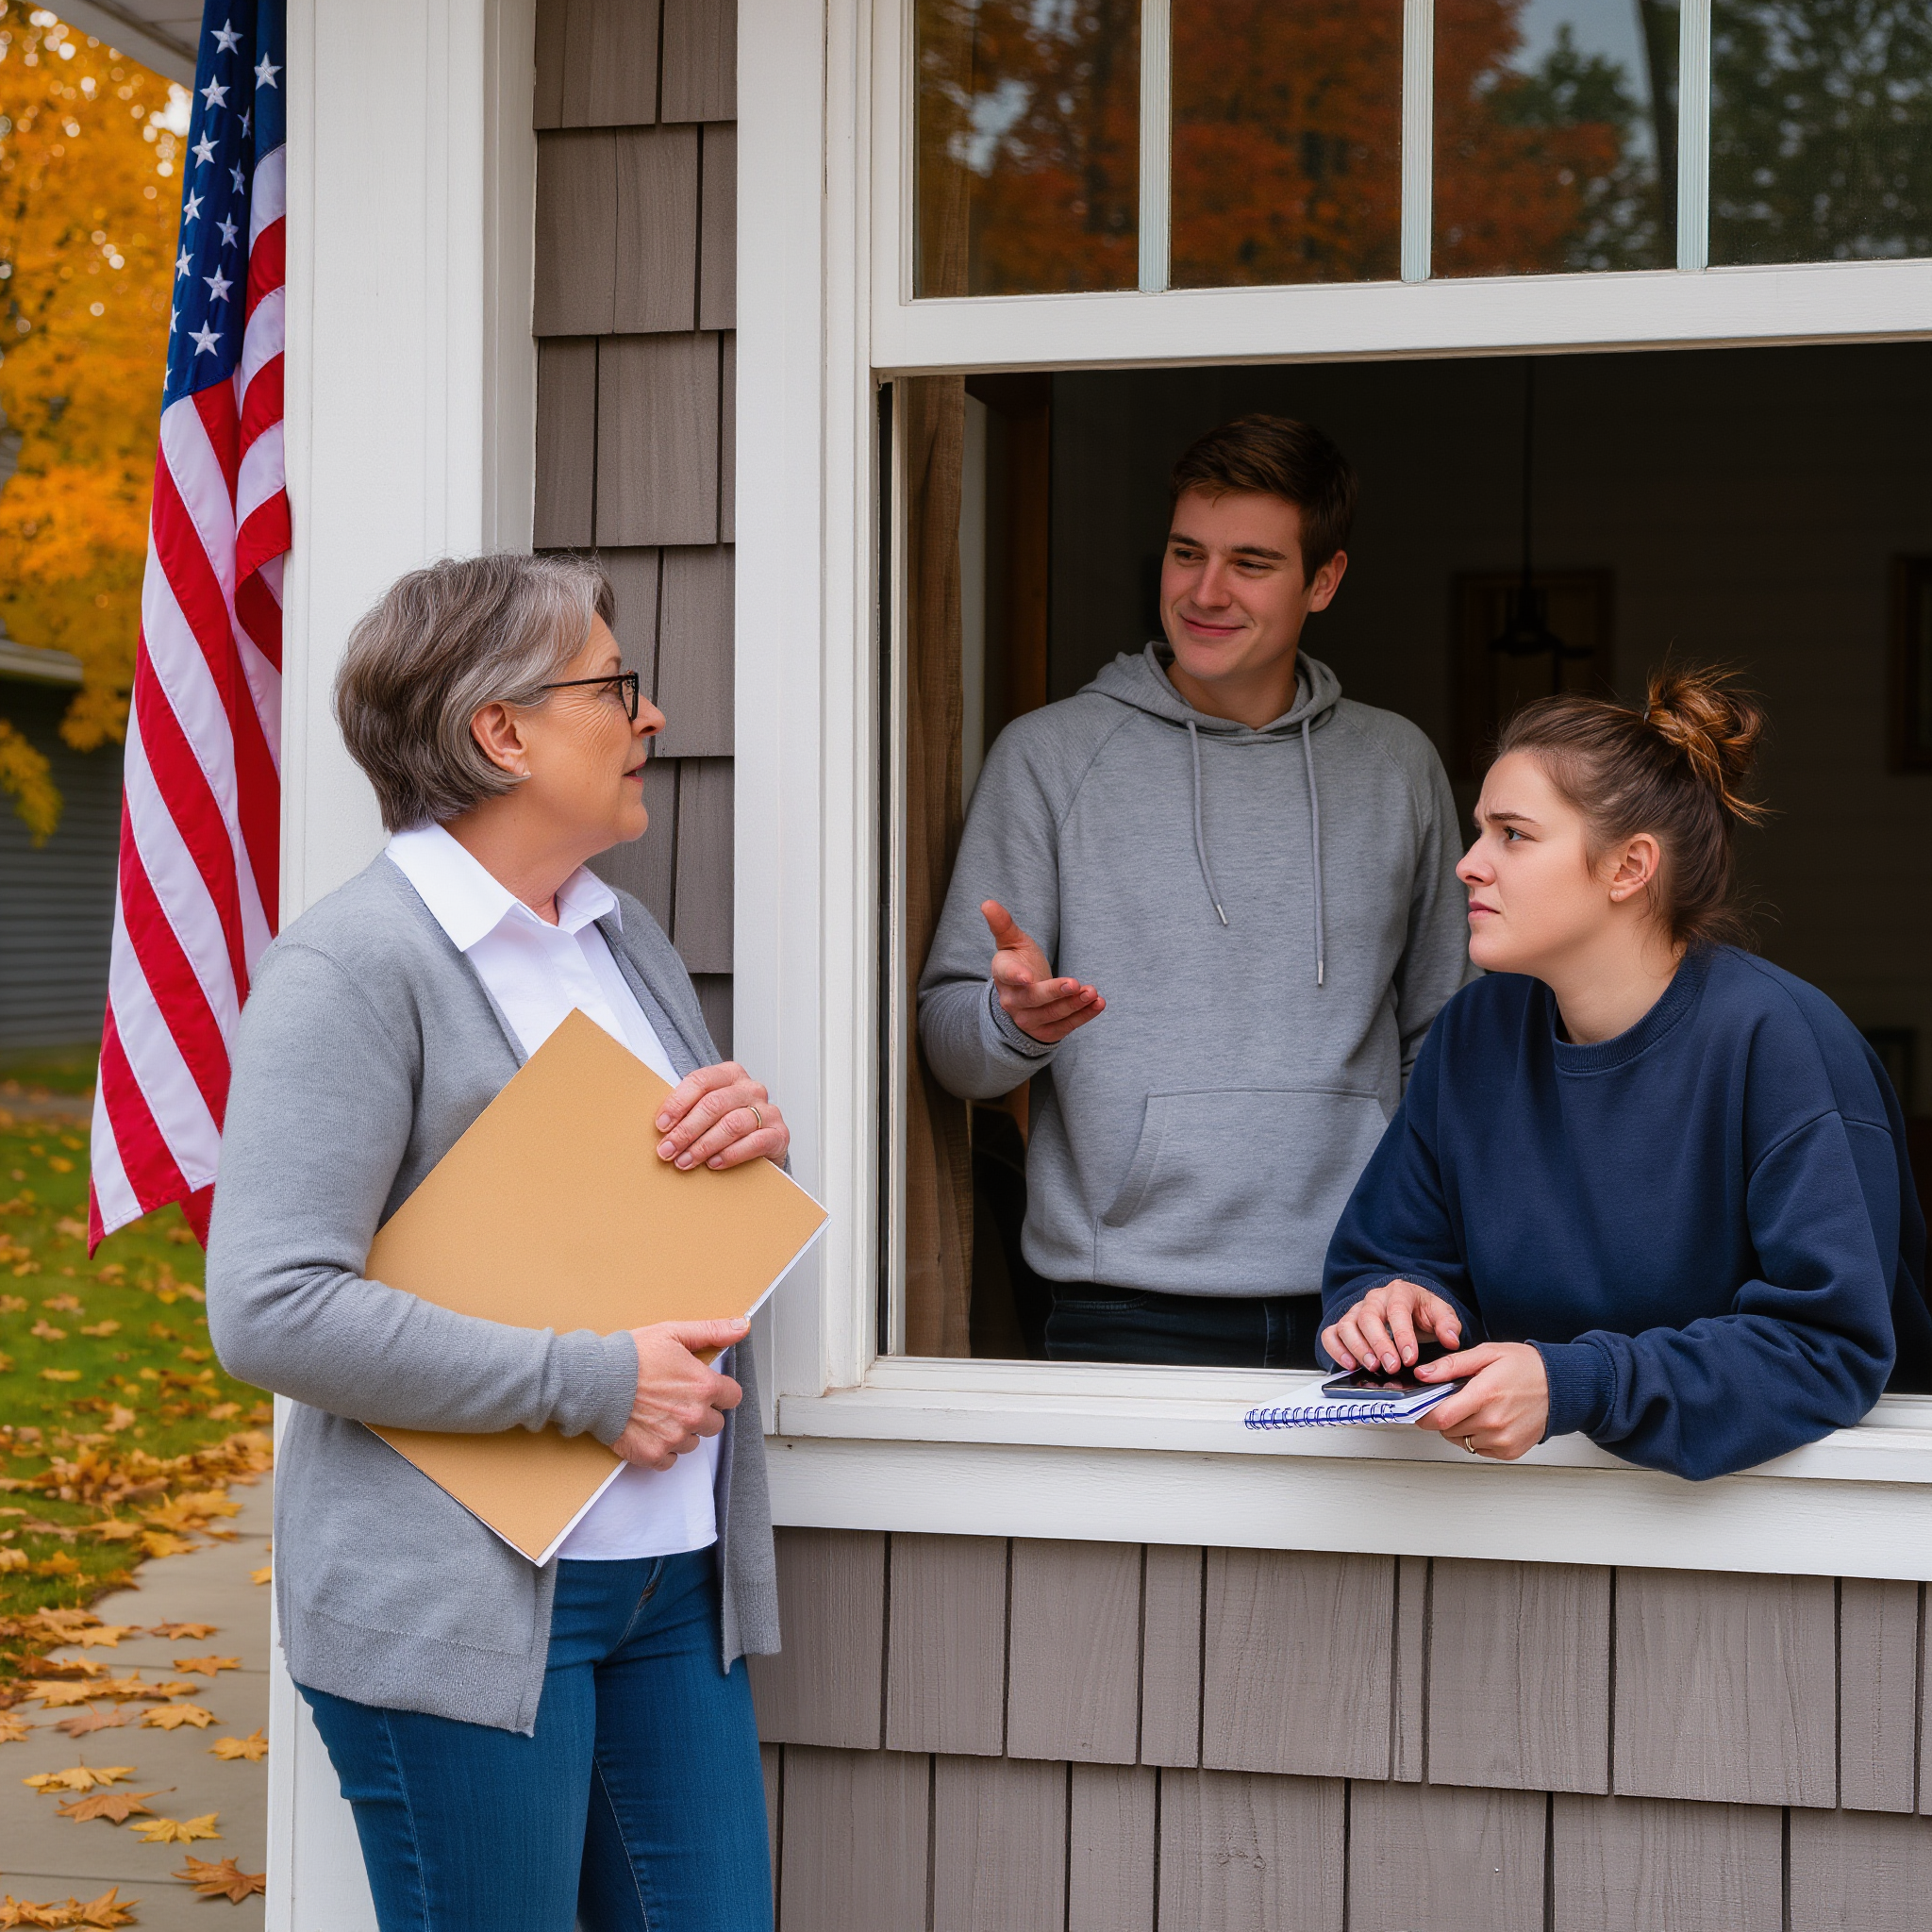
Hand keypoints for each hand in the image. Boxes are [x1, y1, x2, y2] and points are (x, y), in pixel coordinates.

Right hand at [613, 1317, 747, 1470]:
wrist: (594, 1380)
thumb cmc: (630, 1356)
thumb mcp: (673, 1333)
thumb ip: (711, 1332)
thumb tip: (740, 1326)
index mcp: (703, 1386)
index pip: (733, 1397)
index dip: (719, 1391)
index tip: (703, 1387)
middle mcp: (693, 1415)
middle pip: (714, 1423)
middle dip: (701, 1412)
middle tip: (676, 1399)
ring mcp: (673, 1437)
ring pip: (692, 1442)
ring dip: (681, 1431)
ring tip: (659, 1412)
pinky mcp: (653, 1454)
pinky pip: (669, 1460)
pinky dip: (662, 1449)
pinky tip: (649, 1430)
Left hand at [656, 1062, 788, 1170]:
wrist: (763, 1147)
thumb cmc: (726, 1126)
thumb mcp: (707, 1112)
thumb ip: (688, 1111)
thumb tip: (659, 1127)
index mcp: (730, 1075)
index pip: (701, 1081)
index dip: (678, 1103)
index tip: (661, 1125)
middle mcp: (751, 1089)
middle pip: (714, 1104)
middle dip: (686, 1130)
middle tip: (668, 1150)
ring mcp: (767, 1111)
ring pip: (732, 1124)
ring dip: (703, 1145)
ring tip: (685, 1161)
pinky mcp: (779, 1134)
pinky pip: (755, 1142)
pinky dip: (731, 1154)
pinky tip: (713, 1164)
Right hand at [983, 900, 1103, 1044]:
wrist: (1024, 996)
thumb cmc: (1020, 963)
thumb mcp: (1012, 942)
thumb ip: (1003, 925)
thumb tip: (987, 903)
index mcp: (1003, 976)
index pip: (1007, 976)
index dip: (1017, 977)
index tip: (1028, 977)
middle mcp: (1013, 1001)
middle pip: (1033, 999)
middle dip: (1055, 992)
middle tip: (1075, 983)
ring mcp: (1028, 1019)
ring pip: (1052, 1014)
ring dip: (1074, 1005)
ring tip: (1092, 992)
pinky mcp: (1045, 1031)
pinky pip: (1065, 1027)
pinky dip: (1083, 1016)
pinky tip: (1098, 1004)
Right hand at [1321, 1279, 1463, 1374]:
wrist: (1408, 1308)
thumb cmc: (1422, 1312)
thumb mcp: (1441, 1314)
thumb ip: (1449, 1324)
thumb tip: (1451, 1340)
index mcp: (1399, 1292)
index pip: (1397, 1310)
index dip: (1403, 1335)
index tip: (1410, 1358)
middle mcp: (1374, 1299)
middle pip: (1368, 1317)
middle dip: (1379, 1344)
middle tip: (1391, 1366)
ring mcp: (1356, 1311)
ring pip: (1346, 1325)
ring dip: (1357, 1348)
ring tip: (1372, 1367)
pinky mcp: (1344, 1325)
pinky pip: (1331, 1334)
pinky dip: (1336, 1350)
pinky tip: (1350, 1365)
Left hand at [1412, 1342, 1549, 1460]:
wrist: (1561, 1386)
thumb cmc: (1526, 1367)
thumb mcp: (1487, 1354)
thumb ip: (1451, 1365)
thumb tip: (1423, 1374)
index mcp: (1484, 1395)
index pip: (1440, 1418)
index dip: (1424, 1414)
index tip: (1421, 1407)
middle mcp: (1493, 1422)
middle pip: (1447, 1430)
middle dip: (1443, 1416)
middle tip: (1455, 1400)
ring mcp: (1502, 1439)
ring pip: (1461, 1440)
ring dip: (1459, 1427)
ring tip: (1475, 1408)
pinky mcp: (1510, 1451)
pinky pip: (1478, 1449)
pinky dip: (1476, 1436)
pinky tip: (1487, 1419)